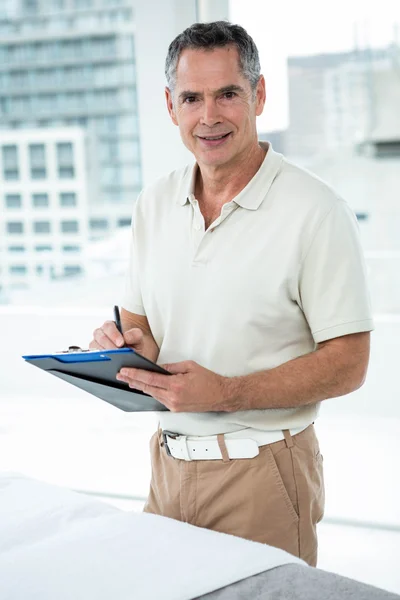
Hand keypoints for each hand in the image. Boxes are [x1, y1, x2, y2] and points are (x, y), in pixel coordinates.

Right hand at [89, 321, 145, 355]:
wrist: (132, 356)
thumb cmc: (133, 345)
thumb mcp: (137, 339)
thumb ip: (135, 334)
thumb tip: (126, 337)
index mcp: (111, 326)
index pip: (108, 326)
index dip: (114, 334)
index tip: (121, 343)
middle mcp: (101, 333)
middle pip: (100, 336)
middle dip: (110, 345)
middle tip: (118, 352)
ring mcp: (96, 344)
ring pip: (95, 346)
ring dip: (104, 352)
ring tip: (114, 358)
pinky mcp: (94, 354)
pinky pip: (93, 355)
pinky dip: (100, 358)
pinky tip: (108, 362)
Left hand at [116, 360, 234, 412]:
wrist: (220, 396)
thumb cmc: (208, 380)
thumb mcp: (189, 366)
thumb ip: (171, 367)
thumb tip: (157, 368)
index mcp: (175, 385)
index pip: (150, 379)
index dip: (135, 374)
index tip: (125, 370)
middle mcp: (172, 398)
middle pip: (147, 388)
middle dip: (132, 380)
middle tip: (120, 375)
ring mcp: (173, 405)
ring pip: (152, 394)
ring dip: (140, 387)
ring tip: (129, 380)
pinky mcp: (175, 409)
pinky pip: (159, 399)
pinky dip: (151, 392)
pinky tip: (145, 387)